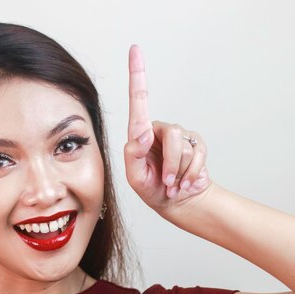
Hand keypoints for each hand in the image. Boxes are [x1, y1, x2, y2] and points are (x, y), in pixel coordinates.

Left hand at [123, 45, 212, 215]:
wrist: (178, 203)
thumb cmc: (151, 189)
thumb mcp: (135, 178)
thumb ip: (134, 155)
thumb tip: (143, 133)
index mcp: (139, 134)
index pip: (138, 100)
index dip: (137, 74)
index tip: (135, 50)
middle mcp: (159, 130)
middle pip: (171, 134)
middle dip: (170, 163)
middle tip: (165, 181)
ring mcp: (180, 136)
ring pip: (185, 146)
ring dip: (179, 171)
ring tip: (173, 183)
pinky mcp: (197, 144)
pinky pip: (198, 154)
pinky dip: (192, 174)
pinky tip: (185, 183)